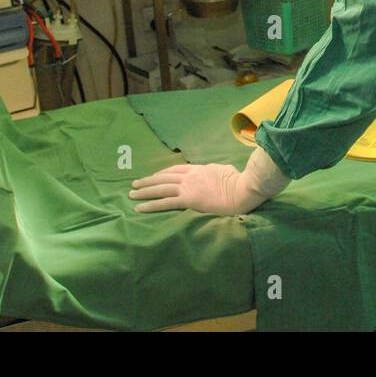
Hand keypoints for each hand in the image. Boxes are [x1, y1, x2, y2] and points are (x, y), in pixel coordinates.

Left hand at [130, 148, 289, 214]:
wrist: (243, 189)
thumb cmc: (239, 182)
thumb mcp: (225, 171)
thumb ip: (216, 172)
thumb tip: (217, 174)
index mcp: (199, 169)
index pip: (175, 170)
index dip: (162, 174)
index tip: (153, 177)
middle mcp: (190, 176)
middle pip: (163, 178)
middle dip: (148, 181)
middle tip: (134, 184)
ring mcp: (188, 187)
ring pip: (160, 188)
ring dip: (144, 191)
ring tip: (132, 194)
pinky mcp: (189, 200)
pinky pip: (165, 202)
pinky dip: (150, 205)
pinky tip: (140, 207)